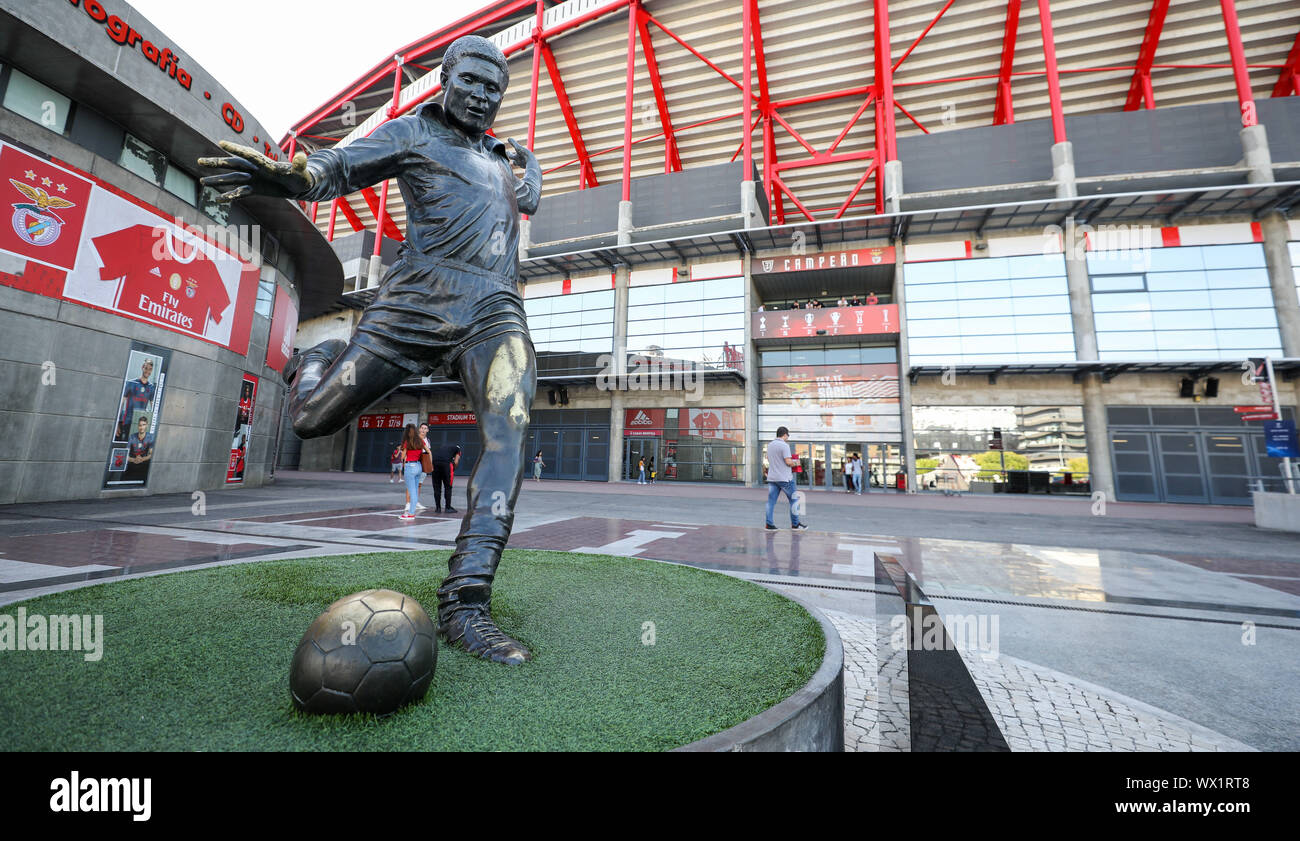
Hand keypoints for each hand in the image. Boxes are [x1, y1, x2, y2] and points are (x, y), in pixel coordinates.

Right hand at [198, 141, 312, 201]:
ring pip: (232, 179)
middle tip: (199, 161)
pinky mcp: (255, 189)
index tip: (221, 143)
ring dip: (217, 180)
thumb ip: (300, 165)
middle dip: (217, 163)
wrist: (300, 185)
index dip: (236, 149)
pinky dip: (229, 196)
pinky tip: (217, 199)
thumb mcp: (301, 172)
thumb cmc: (301, 176)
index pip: (248, 154)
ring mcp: (254, 179)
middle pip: (233, 164)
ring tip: (201, 182)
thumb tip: (303, 157)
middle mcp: (256, 169)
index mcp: (265, 162)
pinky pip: (240, 192)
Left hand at [506, 138, 535, 169]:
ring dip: (519, 162)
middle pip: (514, 162)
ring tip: (521, 161)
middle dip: (514, 159)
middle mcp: (519, 163)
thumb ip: (514, 143)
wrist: (533, 165)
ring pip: (520, 165)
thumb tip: (508, 138)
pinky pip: (526, 167)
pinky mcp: (528, 168)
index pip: (510, 156)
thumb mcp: (519, 148)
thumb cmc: (525, 156)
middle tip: (513, 157)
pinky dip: (526, 165)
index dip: (509, 153)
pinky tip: (528, 164)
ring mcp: (523, 166)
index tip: (508, 151)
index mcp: (516, 158)